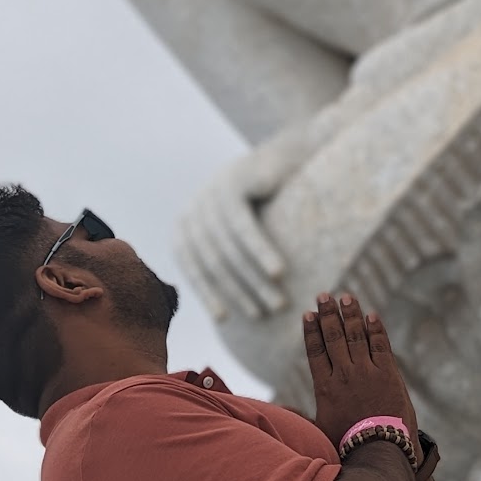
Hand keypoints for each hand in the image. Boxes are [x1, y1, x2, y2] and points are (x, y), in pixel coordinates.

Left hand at [175, 137, 306, 319]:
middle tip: (265, 314)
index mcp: (187, 227)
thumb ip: (227, 267)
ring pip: (229, 248)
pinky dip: (260, 252)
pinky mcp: (231, 182)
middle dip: (240, 292)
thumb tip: (224, 322)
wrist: (293, 158)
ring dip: (254, 280)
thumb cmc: (272, 208)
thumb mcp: (242, 239)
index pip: (195, 269)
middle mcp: (193, 209)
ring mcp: (209, 194)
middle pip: (213, 261)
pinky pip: (243, 227)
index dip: (210, 295)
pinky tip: (278, 272)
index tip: (230, 320)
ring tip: (278, 302)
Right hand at [303, 293, 416, 451]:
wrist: (379, 451)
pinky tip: (372, 315)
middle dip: (328, 314)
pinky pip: (381, 345)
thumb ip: (303, 418)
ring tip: (347, 297)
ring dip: (351, 314)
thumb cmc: (347, 444)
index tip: (308, 314)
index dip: (311, 330)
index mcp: (325, 387)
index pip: (315, 351)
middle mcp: (343, 374)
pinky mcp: (388, 374)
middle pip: (333, 337)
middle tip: (324, 295)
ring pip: (356, 335)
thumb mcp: (319, 431)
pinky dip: (376, 329)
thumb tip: (282, 413)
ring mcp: (366, 372)